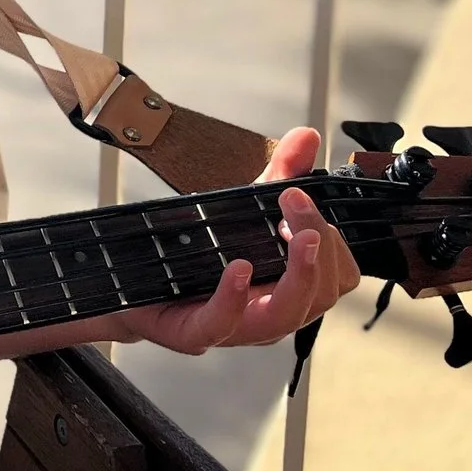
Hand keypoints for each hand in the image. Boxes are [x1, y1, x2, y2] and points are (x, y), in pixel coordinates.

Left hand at [112, 125, 360, 355]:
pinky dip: (233, 297)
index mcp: (288, 287)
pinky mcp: (193, 333)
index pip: (338, 278)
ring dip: (298, 275)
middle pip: (320, 296)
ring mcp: (235, 329)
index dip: (336, 244)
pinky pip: (221, 324)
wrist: (133, 284)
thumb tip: (306, 137)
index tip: (309, 199)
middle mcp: (270, 313)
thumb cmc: (199, 255)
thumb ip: (278, 173)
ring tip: (293, 233)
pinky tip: (238, 267)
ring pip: (285, 317)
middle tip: (296, 200)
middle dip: (319, 246)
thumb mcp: (242, 209)